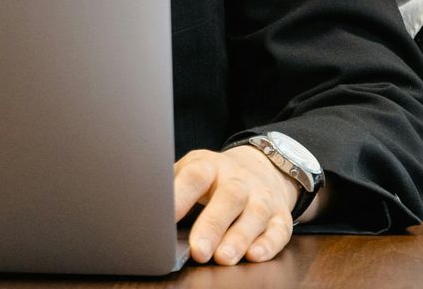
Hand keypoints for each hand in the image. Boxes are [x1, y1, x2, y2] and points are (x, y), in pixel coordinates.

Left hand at [174, 145, 299, 265]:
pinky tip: (256, 256)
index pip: (194, 176)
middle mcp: (238, 179)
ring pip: (254, 215)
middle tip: (198, 250)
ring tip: (224, 258)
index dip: (181, 195)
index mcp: (209, 166)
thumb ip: (172, 187)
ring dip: (240, 238)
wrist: (259, 167)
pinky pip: (279, 230)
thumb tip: (142, 207)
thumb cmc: (213, 177)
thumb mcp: (190, 171)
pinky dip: (269, 244)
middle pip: (228, 198)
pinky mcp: (281, 215)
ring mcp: (262, 196)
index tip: (165, 216)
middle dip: (213, 225)